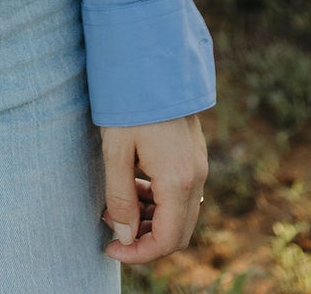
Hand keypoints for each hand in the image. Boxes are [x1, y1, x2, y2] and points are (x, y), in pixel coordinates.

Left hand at [99, 113, 207, 264]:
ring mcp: (199, 163)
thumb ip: (121, 198)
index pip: (166, 240)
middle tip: (112, 231)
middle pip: (178, 233)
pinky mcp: (194, 153)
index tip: (111, 249)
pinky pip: (183, 192)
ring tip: (117, 208)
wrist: (151, 57)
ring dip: (152, 220)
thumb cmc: (129, 101)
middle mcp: (196, 176)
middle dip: (145, 240)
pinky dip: (161, 201)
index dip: (138, 253)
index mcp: (178, 180)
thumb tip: (125, 237)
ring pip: (182, 213)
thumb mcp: (116, 151)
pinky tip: (134, 187)